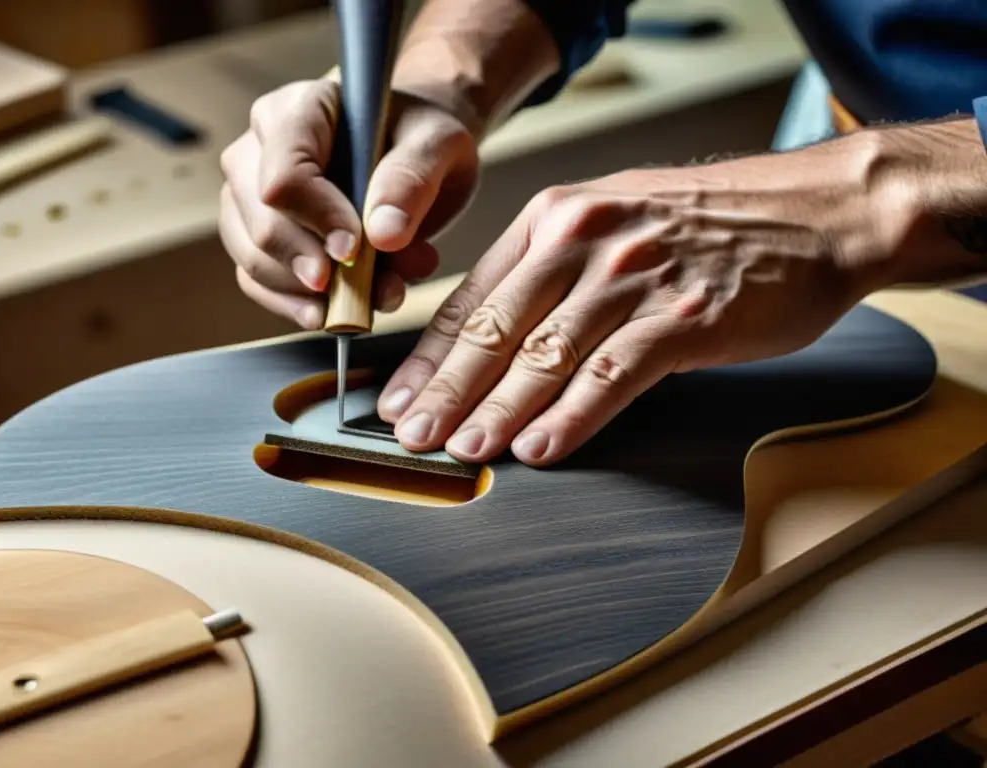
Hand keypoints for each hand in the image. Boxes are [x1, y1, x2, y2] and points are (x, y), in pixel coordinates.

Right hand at [218, 76, 479, 328]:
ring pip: (253, 258)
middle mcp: (257, 149)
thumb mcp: (438, 144)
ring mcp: (248, 195)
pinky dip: (296, 305)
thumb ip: (413, 180)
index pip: (285, 174)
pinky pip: (256, 281)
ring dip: (311, 293)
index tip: (356, 250)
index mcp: (297, 110)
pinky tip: (332, 313)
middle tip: (370, 286)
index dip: (318, 220)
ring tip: (374, 294)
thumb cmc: (419, 139)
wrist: (413, 156)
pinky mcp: (255, 236)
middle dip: (315, 267)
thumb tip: (383, 234)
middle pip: (262, 222)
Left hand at [376, 140, 902, 465]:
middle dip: (447, 390)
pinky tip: (540, 447)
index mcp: (557, 217)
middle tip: (410, 435)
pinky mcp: (686, 315)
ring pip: (546, 354)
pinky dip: (572, 417)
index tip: (400, 396)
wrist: (815, 211)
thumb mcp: (615, 220)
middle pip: (497, 327)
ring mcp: (635, 276)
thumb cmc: (711, 223)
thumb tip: (497, 340)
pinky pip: (613, 374)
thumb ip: (555, 271)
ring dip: (497, 410)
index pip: (474, 295)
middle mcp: (585, 239)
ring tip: (462, 450)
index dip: (432, 355)